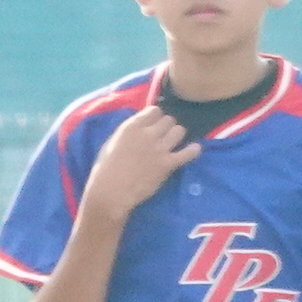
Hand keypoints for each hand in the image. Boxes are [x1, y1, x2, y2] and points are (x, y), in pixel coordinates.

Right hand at [84, 105, 198, 217]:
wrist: (111, 191)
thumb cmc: (106, 168)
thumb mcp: (114, 141)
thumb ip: (130, 132)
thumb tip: (142, 126)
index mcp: (132, 126)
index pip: (155, 110)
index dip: (157, 117)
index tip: (155, 125)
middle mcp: (148, 134)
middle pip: (169, 119)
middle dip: (168, 126)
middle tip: (165, 136)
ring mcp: (159, 148)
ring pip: (179, 131)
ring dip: (178, 135)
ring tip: (174, 143)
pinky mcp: (167, 164)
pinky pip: (188, 152)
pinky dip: (193, 150)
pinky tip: (194, 149)